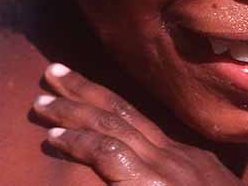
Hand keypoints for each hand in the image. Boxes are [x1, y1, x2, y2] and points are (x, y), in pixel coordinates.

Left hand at [32, 63, 247, 184]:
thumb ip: (206, 182)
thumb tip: (201, 180)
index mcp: (188, 160)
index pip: (140, 121)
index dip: (107, 101)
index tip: (79, 87)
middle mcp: (176, 156)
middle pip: (123, 113)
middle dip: (85, 91)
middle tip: (53, 72)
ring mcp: (166, 168)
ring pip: (112, 127)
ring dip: (72, 112)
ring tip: (42, 102)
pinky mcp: (150, 183)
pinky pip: (109, 153)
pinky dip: (80, 143)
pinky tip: (55, 138)